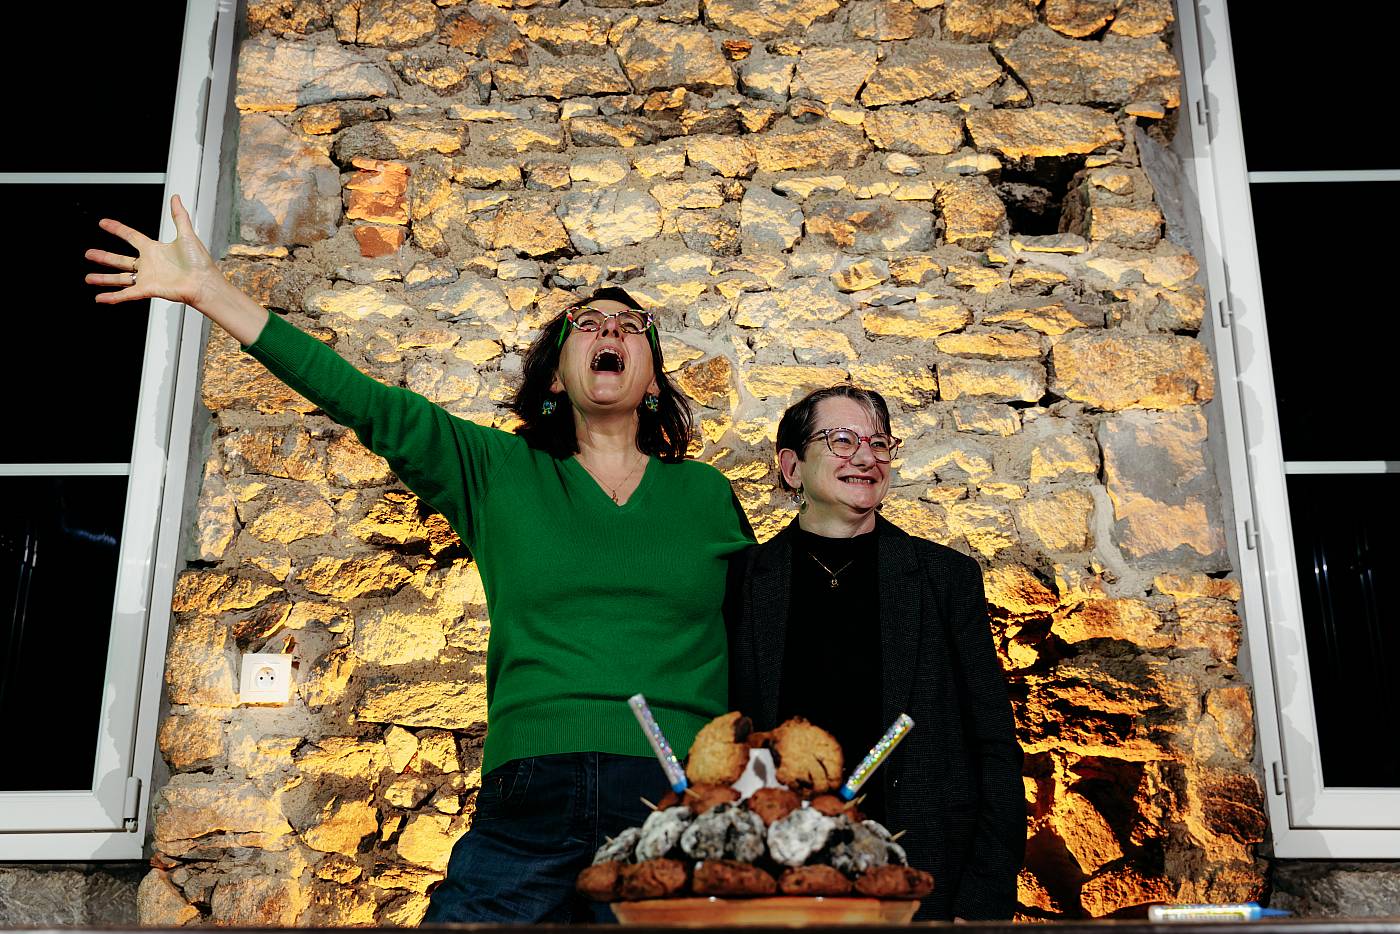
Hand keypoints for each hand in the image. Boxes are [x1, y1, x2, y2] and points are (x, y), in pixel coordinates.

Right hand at [85, 194, 221, 308]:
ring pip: (120, 278)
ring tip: (88, 278)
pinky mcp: (148, 290)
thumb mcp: (186, 235)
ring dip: (103, 278)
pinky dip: (113, 297)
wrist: (204, 283)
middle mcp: (148, 264)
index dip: (117, 229)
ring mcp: (147, 278)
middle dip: (104, 257)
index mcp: (154, 249)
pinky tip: (100, 298)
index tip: (103, 222)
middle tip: (88, 254)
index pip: (131, 237)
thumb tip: (176, 197)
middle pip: (120, 259)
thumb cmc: (199, 262)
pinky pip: (127, 293)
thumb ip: (179, 216)